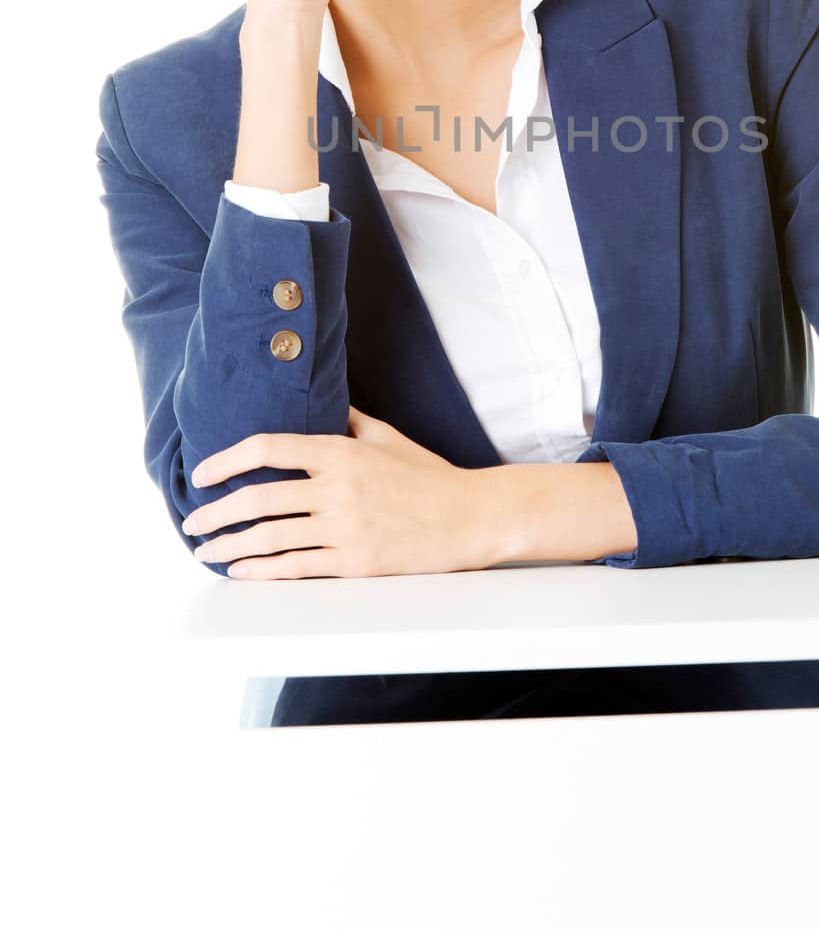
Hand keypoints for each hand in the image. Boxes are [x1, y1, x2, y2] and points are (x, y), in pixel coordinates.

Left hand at [180, 406, 490, 577]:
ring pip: (271, 537)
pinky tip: (241, 571)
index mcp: (341, 452)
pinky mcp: (354, 562)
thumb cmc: (429, 476)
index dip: (227, 460)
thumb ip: (347, 421)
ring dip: (230, 546)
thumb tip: (318, 402)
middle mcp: (338, 488)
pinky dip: (261, 570)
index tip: (202, 473)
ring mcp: (345, 527)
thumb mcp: (387, 437)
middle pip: (259, 498)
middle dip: (216, 512)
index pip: (269, 448)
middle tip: (191, 521)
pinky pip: (296, 567)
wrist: (470, 517)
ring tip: (206, 550)